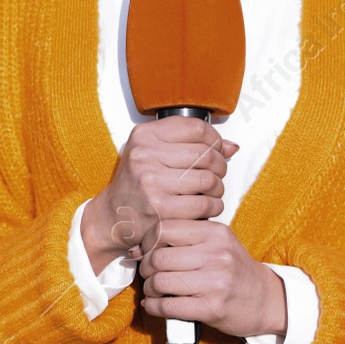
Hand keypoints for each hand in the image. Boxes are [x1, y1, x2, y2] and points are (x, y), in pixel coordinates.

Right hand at [80, 116, 237, 274]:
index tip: (217, 150)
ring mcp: (151, 182)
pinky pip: (204, 204)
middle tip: (216, 174)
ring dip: (218, 188)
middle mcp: (145, 155)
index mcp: (144, 135)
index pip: (196, 128)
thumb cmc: (137, 183)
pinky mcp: (160, 208)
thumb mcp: (154, 153)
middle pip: (206, 154)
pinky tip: (207, 207)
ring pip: (208, 179)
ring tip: (211, 192)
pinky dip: (213, 207)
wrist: (112, 215)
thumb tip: (232, 147)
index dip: (215, 140)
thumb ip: (192, 145)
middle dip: (220, 166)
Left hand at [138, 221, 286, 338]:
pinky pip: (168, 306)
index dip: (147, 242)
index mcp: (215, 232)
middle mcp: (216, 254)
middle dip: (146, 268)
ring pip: (160, 282)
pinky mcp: (212, 308)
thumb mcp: (218, 243)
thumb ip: (186, 238)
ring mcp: (215, 282)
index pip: (164, 229)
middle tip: (148, 273)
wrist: (266, 299)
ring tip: (153, 290)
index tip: (145, 251)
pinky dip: (154, 307)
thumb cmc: (235, 270)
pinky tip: (155, 305)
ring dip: (149, 289)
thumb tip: (141, 246)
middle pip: (158, 257)